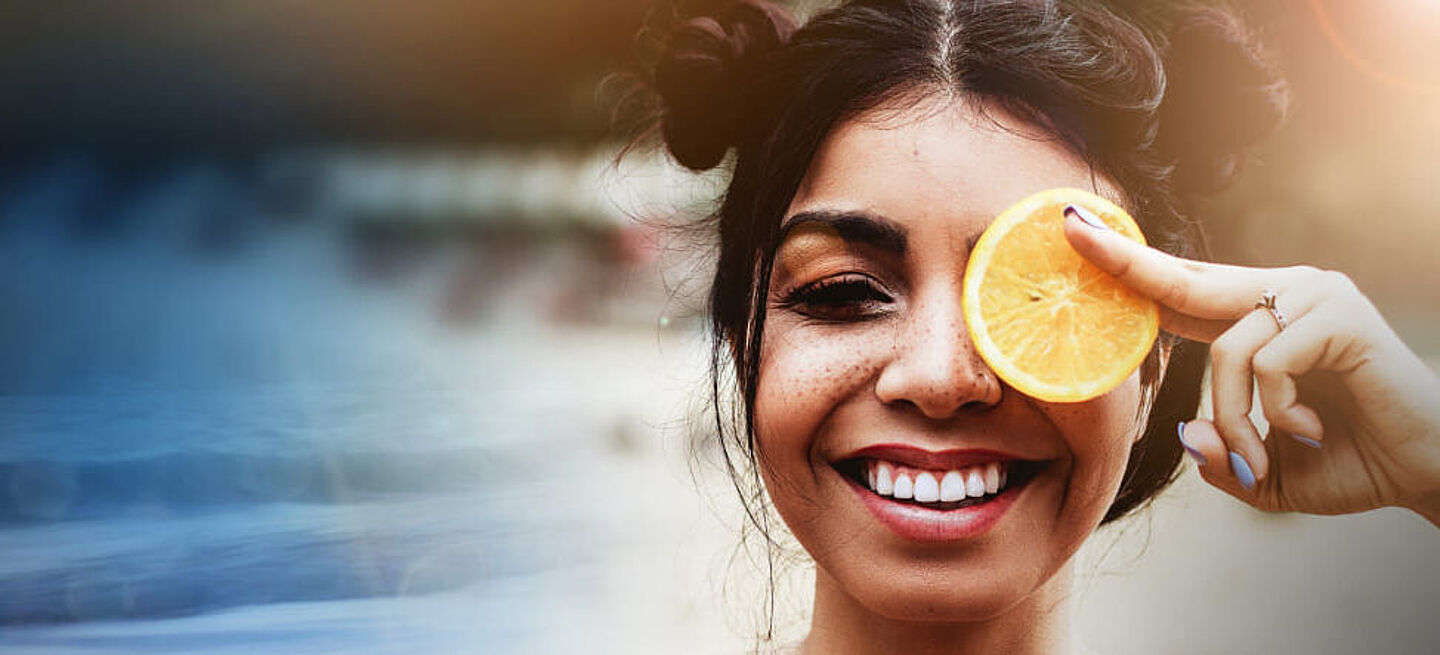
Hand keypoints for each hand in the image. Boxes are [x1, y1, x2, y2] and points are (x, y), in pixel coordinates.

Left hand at [1063, 212, 1439, 524]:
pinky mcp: (1339, 314)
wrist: (1427, 472)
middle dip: (1121, 259)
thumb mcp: (1260, 471)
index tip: (1073, 229)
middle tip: (1069, 228)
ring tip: (1261, 458)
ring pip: (1226, 351)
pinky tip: (1306, 429)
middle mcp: (1284, 293)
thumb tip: (1186, 432)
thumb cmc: (1349, 461)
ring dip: (1235, 421)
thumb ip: (1218, 455)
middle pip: (1184, 279)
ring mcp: (1314, 296)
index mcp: (1261, 318)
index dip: (1127, 266)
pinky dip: (1274, 412)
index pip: (1180, 290)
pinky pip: (1266, 362)